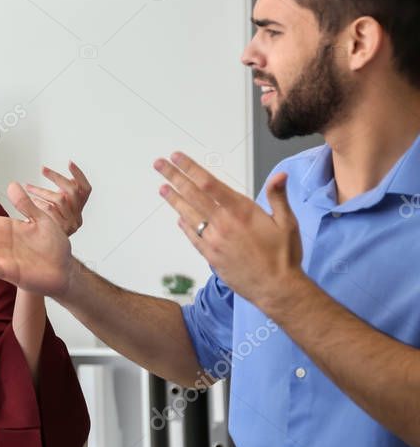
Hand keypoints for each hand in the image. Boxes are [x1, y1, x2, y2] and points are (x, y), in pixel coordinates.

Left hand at [24, 161, 90, 234]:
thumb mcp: (60, 208)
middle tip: (43, 169)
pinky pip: (50, 210)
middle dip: (57, 177)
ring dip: (42, 190)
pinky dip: (40, 203)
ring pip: (60, 199)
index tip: (69, 163)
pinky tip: (31, 201)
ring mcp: (70, 223)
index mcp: (79, 209)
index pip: (86, 189)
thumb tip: (60, 176)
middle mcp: (77, 216)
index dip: (79, 175)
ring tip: (28, 187)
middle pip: (73, 191)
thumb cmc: (52, 227)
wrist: (52, 253)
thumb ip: (61, 193)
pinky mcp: (61, 229)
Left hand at [155, 152, 304, 308]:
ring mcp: (214, 240)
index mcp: (241, 210)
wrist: (276, 289)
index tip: (177, 157)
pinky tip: (178, 217)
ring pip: (188, 214)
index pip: (209, 183)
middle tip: (159, 164)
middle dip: (173, 177)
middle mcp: (223, 223)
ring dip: (174, 200)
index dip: (190, 168)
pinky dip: (185, 225)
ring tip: (162, 188)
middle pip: (192, 195)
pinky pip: (193, 236)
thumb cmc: (284, 255)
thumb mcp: (287, 222)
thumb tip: (280, 175)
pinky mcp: (210, 256)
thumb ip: (278, 197)